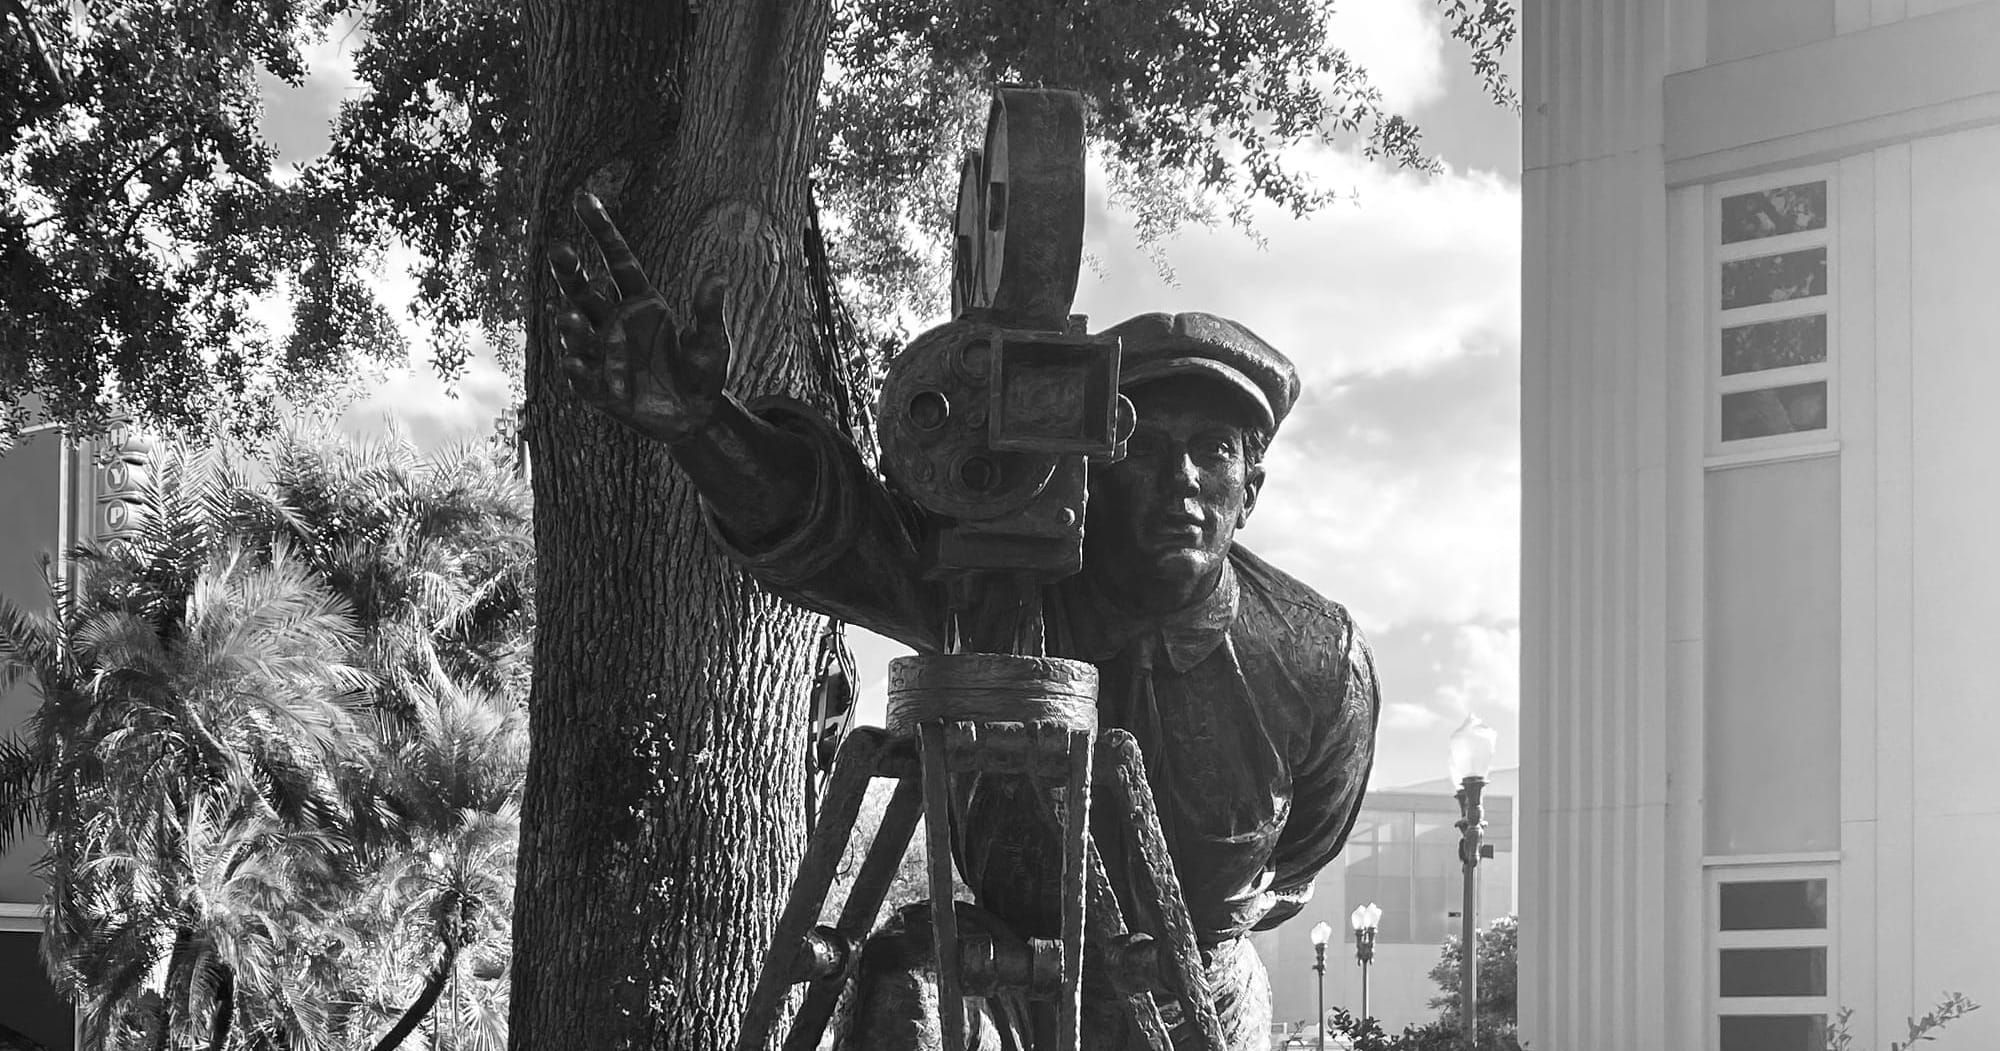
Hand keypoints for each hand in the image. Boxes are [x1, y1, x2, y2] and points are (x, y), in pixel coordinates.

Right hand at [550, 192, 732, 442]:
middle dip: (569, 270)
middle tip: (559, 248)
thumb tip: (718, 275)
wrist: (694, 418)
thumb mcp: (712, 342)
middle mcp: (615, 322)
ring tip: (567, 315)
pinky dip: (578, 370)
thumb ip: (709, 311)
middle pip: (585, 289)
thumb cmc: (703, 373)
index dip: (601, 230)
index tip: (582, 197)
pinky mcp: (600, 389)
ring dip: (570, 324)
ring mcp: (604, 353)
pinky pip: (584, 377)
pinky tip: (574, 362)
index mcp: (642, 302)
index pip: (618, 259)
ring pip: (578, 331)